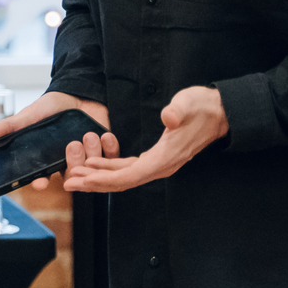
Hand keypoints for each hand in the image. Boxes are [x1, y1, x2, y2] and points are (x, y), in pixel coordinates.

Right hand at [0, 91, 113, 191]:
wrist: (79, 91)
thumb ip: (8, 127)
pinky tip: (103, 135)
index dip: (40, 183)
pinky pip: (112, 160)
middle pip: (70, 176)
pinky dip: (108, 148)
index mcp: (48, 159)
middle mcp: (68, 162)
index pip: (42, 178)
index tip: (40, 182)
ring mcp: (89, 158)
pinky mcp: (107, 151)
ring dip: (90, 153)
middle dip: (72, 164)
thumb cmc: (52, 106)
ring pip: (91, 169)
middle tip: (70, 145)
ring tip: (86, 134)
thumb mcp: (29, 115)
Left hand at [64, 85, 228, 192]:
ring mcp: (159, 164)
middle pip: (122, 182)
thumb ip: (178, 111)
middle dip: (94, 184)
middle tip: (68, 184)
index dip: (105, 179)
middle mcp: (161, 166)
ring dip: (99, 178)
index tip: (84, 179)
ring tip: (74, 177)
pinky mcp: (157, 158)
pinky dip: (110, 169)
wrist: (219, 113)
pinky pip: (129, 169)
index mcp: (165, 158)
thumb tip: (169, 117)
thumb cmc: (203, 107)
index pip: (130, 175)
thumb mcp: (189, 103)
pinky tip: (94, 165)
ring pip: (124, 177)